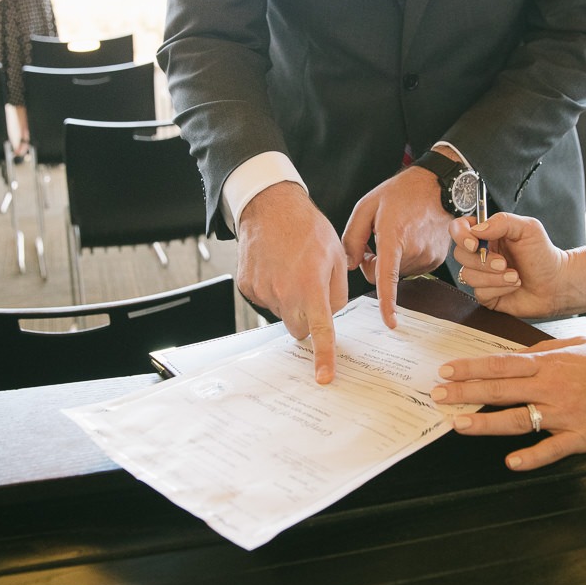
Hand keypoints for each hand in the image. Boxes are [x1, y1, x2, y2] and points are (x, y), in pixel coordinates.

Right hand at [236, 182, 348, 383]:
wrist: (270, 207)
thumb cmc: (306, 228)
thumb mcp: (336, 255)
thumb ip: (337, 292)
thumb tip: (331, 314)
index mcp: (310, 286)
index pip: (319, 331)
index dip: (323, 356)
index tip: (323, 377)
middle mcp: (284, 293)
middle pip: (298, 328)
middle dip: (307, 318)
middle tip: (310, 290)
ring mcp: (262, 291)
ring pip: (281, 313)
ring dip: (289, 300)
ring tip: (291, 268)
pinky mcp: (247, 286)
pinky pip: (264, 300)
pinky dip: (272, 289)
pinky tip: (275, 267)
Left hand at [341, 164, 453, 328]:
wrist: (436, 186)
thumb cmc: (400, 193)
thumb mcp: (367, 207)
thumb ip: (352, 237)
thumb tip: (349, 265)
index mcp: (394, 236)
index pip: (388, 276)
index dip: (388, 301)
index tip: (390, 322)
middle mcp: (414, 250)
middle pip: (382, 275)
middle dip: (374, 263)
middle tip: (374, 241)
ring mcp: (428, 257)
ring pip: (396, 273)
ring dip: (390, 260)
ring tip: (396, 233)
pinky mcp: (435, 260)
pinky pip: (410, 268)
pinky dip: (404, 258)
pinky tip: (409, 237)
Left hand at [430, 337, 585, 470]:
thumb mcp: (578, 345)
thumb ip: (546, 349)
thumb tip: (520, 354)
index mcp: (549, 363)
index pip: (500, 365)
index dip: (470, 368)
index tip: (445, 370)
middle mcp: (552, 386)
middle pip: (500, 390)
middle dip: (465, 393)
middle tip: (437, 395)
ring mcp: (565, 413)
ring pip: (518, 419)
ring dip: (485, 423)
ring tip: (459, 424)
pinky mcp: (582, 437)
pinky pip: (552, 449)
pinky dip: (531, 456)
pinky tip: (511, 462)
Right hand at [449, 212, 570, 317]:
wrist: (556, 283)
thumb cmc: (543, 254)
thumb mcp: (528, 228)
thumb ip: (502, 221)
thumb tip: (477, 230)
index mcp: (487, 234)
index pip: (458, 229)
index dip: (460, 236)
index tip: (474, 243)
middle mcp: (481, 253)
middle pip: (459, 254)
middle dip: (483, 261)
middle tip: (504, 263)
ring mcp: (482, 275)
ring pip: (468, 275)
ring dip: (494, 277)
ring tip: (515, 276)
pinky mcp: (486, 294)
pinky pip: (480, 292)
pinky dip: (499, 288)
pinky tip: (513, 285)